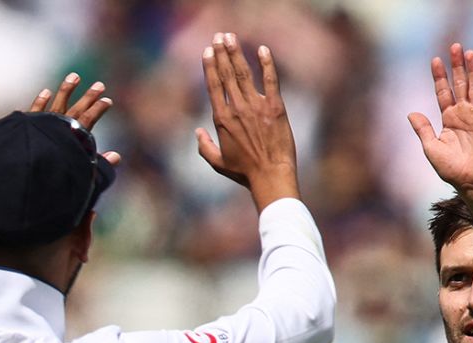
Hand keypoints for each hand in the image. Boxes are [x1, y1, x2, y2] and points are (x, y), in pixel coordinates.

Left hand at [28, 75, 121, 166]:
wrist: (30, 170)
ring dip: (67, 89)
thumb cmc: (57, 178)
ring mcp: (44, 123)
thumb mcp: (83, 174)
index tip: (107, 100)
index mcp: (73, 137)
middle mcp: (60, 126)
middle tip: (100, 85)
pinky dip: (41, 101)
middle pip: (77, 108)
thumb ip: (100, 165)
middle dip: (89, 96)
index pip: (89, 119)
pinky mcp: (28, 125)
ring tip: (74, 76)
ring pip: (58, 102)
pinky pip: (36, 110)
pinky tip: (46, 92)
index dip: (99, 109)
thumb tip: (117, 157)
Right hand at [196, 32, 299, 210]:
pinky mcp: (275, 107)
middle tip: (218, 36)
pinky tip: (263, 50)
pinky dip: (267, 64)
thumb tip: (197, 132)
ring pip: (244, 73)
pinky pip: (271, 80)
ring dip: (237, 53)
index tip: (207, 51)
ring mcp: (256, 106)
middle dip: (221, 53)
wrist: (271, 176)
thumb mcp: (218, 162)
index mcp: (222, 119)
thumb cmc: (245, 172)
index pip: (214, 86)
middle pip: (227, 74)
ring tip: (231, 37)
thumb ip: (204, 146)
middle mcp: (237, 109)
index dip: (210, 66)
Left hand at [408, 43, 472, 197]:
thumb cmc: (450, 168)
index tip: (435, 60)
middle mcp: (463, 114)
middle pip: (460, 84)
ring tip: (469, 53)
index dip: (439, 77)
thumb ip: (423, 129)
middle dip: (457, 66)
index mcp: (448, 119)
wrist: (470, 182)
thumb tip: (411, 113)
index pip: (443, 92)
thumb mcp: (431, 148)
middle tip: (454, 46)